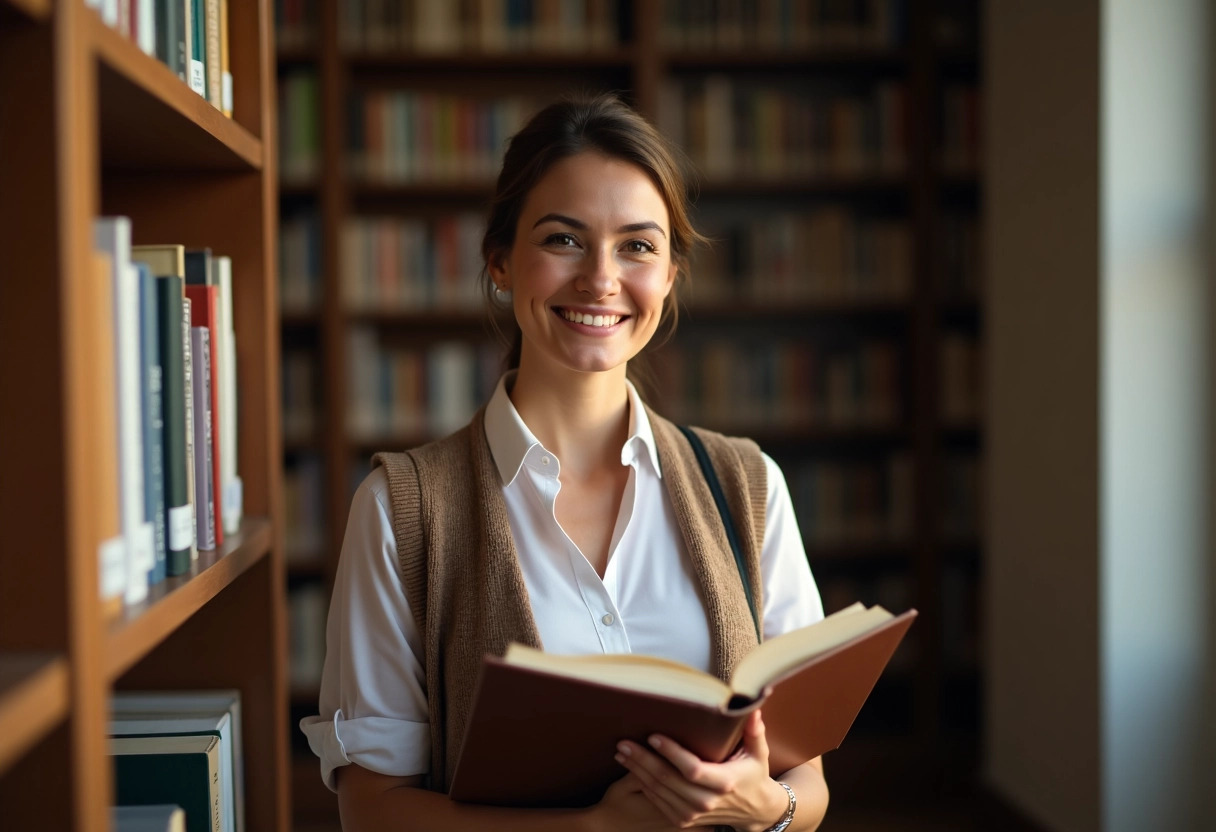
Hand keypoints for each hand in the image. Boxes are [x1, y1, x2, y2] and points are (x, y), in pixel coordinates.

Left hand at [613, 711, 789, 831]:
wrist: (753, 809)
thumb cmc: (753, 774)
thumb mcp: (758, 753)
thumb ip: (754, 731)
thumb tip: (753, 707)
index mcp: (724, 782)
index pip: (692, 769)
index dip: (672, 753)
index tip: (654, 736)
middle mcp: (707, 801)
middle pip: (668, 780)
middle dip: (644, 760)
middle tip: (624, 742)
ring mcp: (694, 814)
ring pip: (659, 792)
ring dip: (637, 772)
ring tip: (622, 752)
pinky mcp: (684, 820)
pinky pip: (658, 802)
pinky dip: (642, 785)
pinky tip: (630, 770)